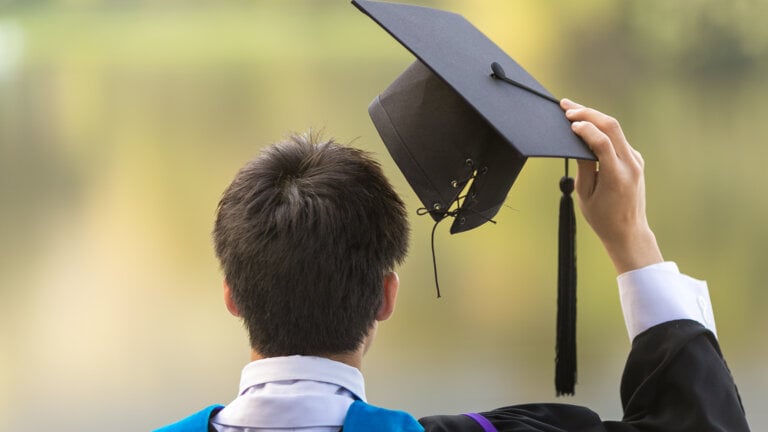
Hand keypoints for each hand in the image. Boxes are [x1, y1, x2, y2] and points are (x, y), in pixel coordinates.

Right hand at [561, 99, 662, 273]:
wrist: (628, 231)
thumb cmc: (603, 217)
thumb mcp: (585, 193)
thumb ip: (584, 165)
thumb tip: (580, 140)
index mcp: (617, 176)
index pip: (603, 142)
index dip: (585, 129)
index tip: (569, 123)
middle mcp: (631, 164)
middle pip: (612, 127)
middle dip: (588, 113)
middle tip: (566, 106)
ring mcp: (636, 160)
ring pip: (615, 129)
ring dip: (594, 117)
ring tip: (573, 110)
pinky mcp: (635, 160)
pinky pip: (617, 138)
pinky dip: (601, 129)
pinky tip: (587, 125)